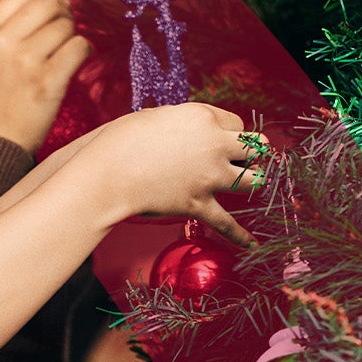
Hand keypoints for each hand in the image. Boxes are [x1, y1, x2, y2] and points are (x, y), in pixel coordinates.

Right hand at [0, 0, 91, 151]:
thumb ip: (11, 29)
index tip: (55, 13)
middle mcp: (1, 42)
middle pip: (49, 3)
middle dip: (63, 15)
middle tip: (64, 33)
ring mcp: (24, 61)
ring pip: (66, 26)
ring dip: (71, 38)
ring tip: (62, 58)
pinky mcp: (47, 82)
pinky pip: (79, 48)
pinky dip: (82, 53)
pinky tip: (73, 65)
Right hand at [82, 103, 264, 244]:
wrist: (107, 173)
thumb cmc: (122, 140)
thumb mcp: (155, 116)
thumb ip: (180, 121)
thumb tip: (186, 127)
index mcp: (204, 118)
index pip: (235, 121)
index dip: (228, 131)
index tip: (219, 137)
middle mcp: (214, 145)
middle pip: (253, 147)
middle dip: (250, 152)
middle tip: (242, 157)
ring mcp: (209, 177)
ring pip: (251, 180)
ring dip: (252, 181)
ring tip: (249, 183)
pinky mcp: (198, 204)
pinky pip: (227, 223)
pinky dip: (240, 236)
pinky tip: (253, 245)